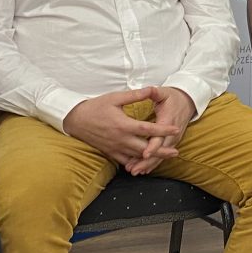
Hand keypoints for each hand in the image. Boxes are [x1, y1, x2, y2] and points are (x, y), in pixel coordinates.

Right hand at [63, 87, 180, 167]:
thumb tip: (151, 89)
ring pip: (137, 157)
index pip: (148, 129)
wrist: (76, 120)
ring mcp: (115, 148)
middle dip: (161, 151)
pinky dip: (136, 163)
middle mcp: (121, 139)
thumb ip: (134, 95)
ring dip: (151, 159)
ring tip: (164, 158)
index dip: (163, 130)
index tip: (175, 129)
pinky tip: (145, 163)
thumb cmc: (96, 107)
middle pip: (145, 148)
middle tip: (175, 152)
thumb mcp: (115, 98)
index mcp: (123, 125)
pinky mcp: (110, 152)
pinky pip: (125, 161)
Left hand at [125, 87, 197, 174]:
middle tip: (133, 169)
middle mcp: (172, 134)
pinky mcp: (170, 142)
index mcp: (168, 121)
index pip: (160, 136)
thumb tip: (150, 90)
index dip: (152, 146)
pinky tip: (143, 169)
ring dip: (148, 164)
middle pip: (159, 150)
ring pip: (160, 155)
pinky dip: (152, 163)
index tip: (144, 153)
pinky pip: (161, 155)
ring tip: (134, 171)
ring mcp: (172, 139)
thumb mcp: (164, 92)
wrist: (188, 102)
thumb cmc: (173, 97)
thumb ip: (155, 92)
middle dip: (146, 161)